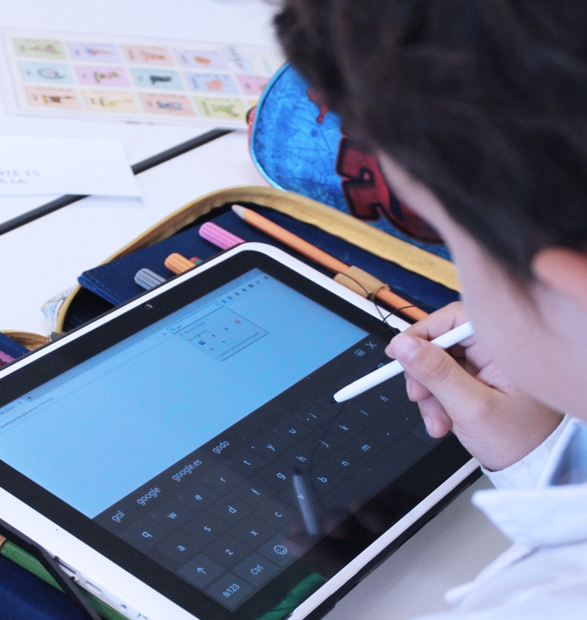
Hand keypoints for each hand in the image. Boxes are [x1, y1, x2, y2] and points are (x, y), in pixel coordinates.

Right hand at [385, 302, 563, 470]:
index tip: (399, 352)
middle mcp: (493, 350)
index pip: (452, 319)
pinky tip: (443, 421)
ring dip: (429, 394)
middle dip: (424, 374)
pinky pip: (442, 381)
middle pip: (440, 344)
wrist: (531, 469)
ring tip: (438, 421)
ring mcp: (484, 365)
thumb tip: (403, 345)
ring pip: (436, 365)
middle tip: (418, 396)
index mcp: (502, 345)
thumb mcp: (470, 407)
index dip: (421, 333)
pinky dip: (436, 401)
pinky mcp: (475, 380)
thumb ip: (436, 373)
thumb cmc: (519, 439)